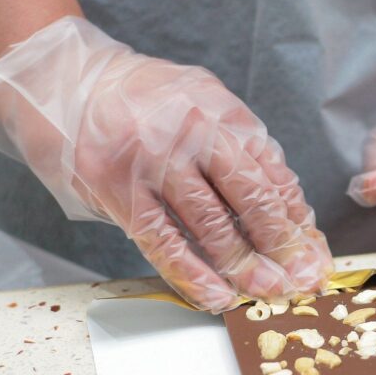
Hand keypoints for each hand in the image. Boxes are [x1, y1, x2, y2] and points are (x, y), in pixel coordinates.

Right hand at [0, 17, 332, 311]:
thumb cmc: (139, 97)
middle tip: (302, 279)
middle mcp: (191, 130)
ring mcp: (152, 159)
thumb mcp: (199, 99)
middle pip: (251, 198)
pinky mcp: (116, 188)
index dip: (297, 216)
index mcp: (219, 108)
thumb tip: (283, 206)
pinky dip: (193, 273)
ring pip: (211, 224)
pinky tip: (216, 294)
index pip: (271, 171)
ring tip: (268, 292)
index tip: (312, 249)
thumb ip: (237, 144)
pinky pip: (163, 241)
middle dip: (283, 246)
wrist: (63, 80)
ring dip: (244, 266)